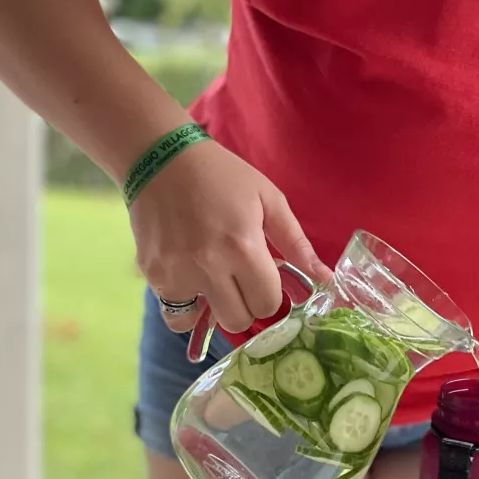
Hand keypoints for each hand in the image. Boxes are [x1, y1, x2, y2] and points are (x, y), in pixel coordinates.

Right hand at [129, 140, 329, 333]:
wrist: (159, 157)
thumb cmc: (222, 175)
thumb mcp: (269, 199)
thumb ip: (297, 244)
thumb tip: (326, 279)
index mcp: (243, 248)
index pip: (267, 304)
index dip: (270, 295)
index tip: (263, 278)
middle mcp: (209, 266)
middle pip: (239, 321)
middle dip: (246, 306)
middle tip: (241, 281)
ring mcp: (176, 273)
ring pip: (205, 321)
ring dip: (215, 307)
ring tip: (213, 279)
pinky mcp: (152, 274)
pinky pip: (175, 314)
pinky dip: (187, 305)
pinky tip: (191, 280)